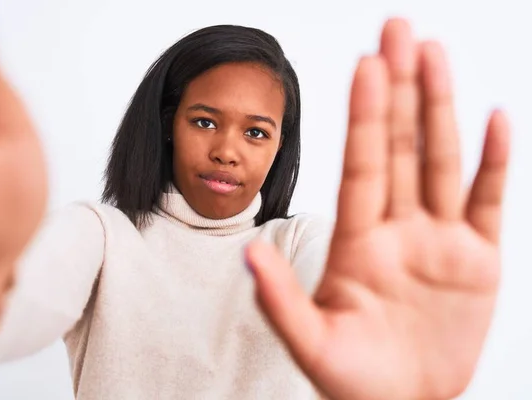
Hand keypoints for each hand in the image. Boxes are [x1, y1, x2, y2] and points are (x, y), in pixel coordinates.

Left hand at [246, 18, 509, 399]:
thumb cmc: (352, 381)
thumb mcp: (310, 342)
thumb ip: (280, 298)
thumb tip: (246, 252)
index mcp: (357, 241)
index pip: (361, 164)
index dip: (364, 115)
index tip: (365, 65)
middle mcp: (397, 228)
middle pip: (398, 145)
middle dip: (400, 87)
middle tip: (398, 30)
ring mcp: (439, 240)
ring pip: (441, 160)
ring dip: (441, 107)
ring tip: (435, 54)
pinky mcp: (477, 261)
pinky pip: (488, 202)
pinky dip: (494, 163)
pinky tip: (493, 119)